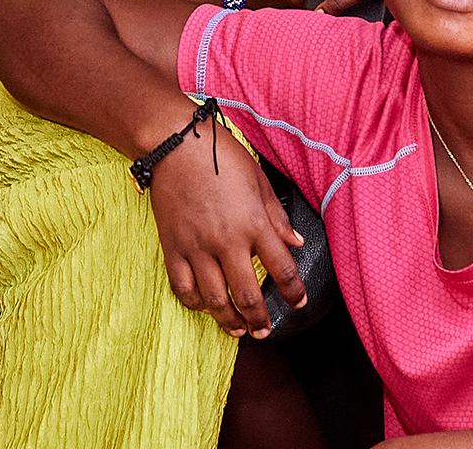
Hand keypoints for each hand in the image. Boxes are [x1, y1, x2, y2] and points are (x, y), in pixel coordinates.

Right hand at [146, 118, 305, 338]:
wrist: (174, 142)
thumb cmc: (220, 154)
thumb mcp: (258, 180)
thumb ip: (277, 216)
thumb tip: (295, 242)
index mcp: (253, 223)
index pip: (282, 271)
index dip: (295, 293)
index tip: (298, 302)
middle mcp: (227, 241)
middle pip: (248, 297)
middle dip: (260, 320)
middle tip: (265, 330)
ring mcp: (197, 247)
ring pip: (216, 300)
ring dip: (230, 322)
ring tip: (238, 329)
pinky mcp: (173, 247)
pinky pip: (183, 288)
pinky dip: (195, 303)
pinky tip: (204, 305)